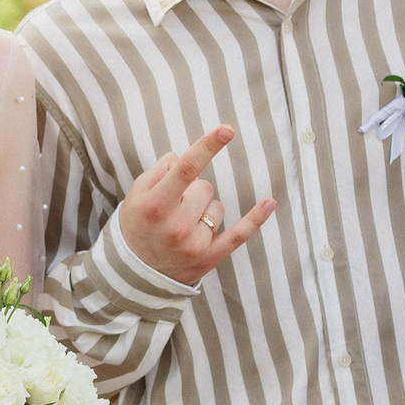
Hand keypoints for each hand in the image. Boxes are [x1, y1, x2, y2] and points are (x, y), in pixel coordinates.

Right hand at [115, 122, 275, 287]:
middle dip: (192, 191)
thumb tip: (186, 158)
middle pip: (204, 187)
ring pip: (217, 207)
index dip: (207, 146)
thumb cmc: (136, 226)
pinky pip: (238, 234)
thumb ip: (160, 171)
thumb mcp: (136, 195)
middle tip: (172, 209)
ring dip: (204, 210)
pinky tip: (270, 202)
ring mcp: (194, 244)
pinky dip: (255, 219)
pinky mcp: (209, 258)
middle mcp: (176, 226)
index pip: (186, 169)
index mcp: (156, 205)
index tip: (227, 129)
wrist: (134, 275)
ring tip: (182, 226)